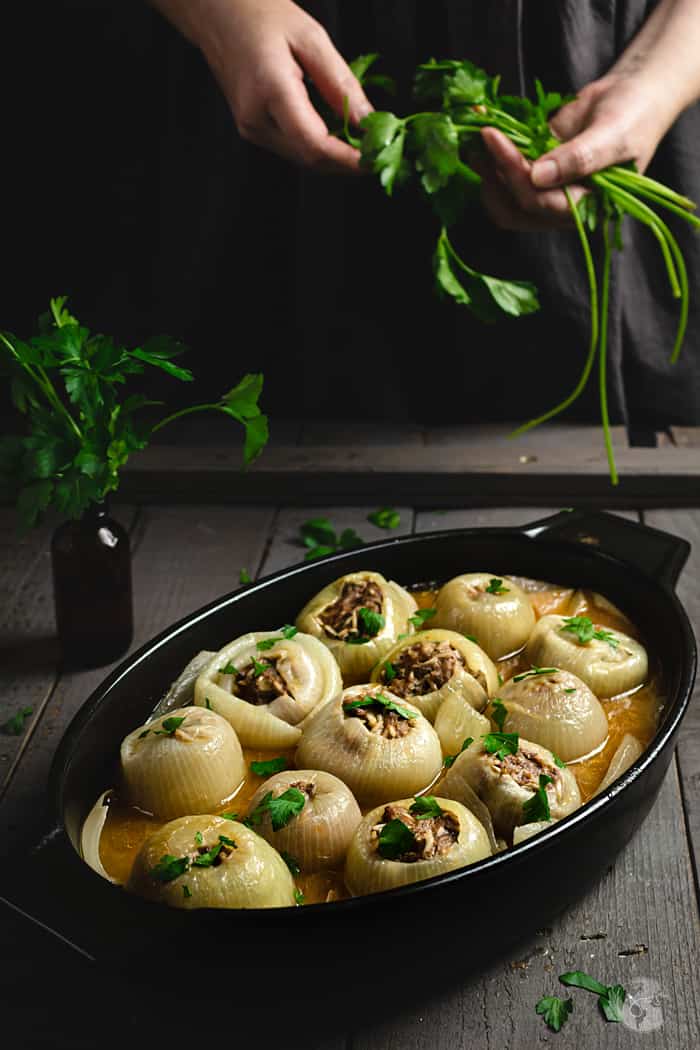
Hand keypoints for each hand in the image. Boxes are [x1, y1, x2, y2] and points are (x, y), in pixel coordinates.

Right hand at [156, 0, 371, 172]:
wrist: (217, 12)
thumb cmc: (260, 13)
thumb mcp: (311, 38)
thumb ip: (340, 83)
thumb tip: (367, 120)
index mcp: (269, 91)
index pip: (313, 143)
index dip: (347, 158)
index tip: (375, 158)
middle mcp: (255, 119)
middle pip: (309, 158)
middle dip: (345, 163)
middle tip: (377, 154)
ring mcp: (250, 128)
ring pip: (301, 158)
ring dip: (334, 158)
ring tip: (363, 145)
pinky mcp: (252, 129)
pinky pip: (292, 147)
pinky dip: (318, 147)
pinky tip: (338, 136)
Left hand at [477, 72, 671, 231]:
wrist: (632, 94)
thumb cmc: (634, 116)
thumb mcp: (613, 135)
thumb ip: (579, 158)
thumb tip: (538, 175)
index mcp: (586, 209)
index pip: (540, 204)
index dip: (515, 175)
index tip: (496, 140)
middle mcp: (562, 206)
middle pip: (516, 209)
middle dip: (496, 177)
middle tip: (484, 140)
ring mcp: (545, 190)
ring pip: (505, 197)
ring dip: (487, 171)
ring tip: (476, 138)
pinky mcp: (534, 171)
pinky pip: (506, 172)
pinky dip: (491, 157)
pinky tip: (482, 134)